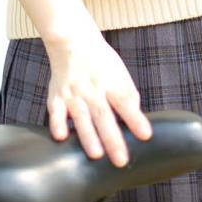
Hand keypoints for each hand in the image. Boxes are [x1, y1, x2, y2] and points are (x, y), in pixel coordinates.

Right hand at [45, 27, 152, 166]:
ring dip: (88, 136)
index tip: (146, 135)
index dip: (135, 119)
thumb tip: (135, 120)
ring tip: (96, 154)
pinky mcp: (56, 96)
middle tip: (121, 160)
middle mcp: (93, 88)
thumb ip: (127, 95)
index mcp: (111, 82)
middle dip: (113, 139)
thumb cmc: (100, 61)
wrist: (73, 40)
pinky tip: (61, 137)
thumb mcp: (119, 72)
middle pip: (104, 115)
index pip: (126, 102)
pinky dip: (57, 124)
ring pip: (81, 116)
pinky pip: (55, 111)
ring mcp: (73, 93)